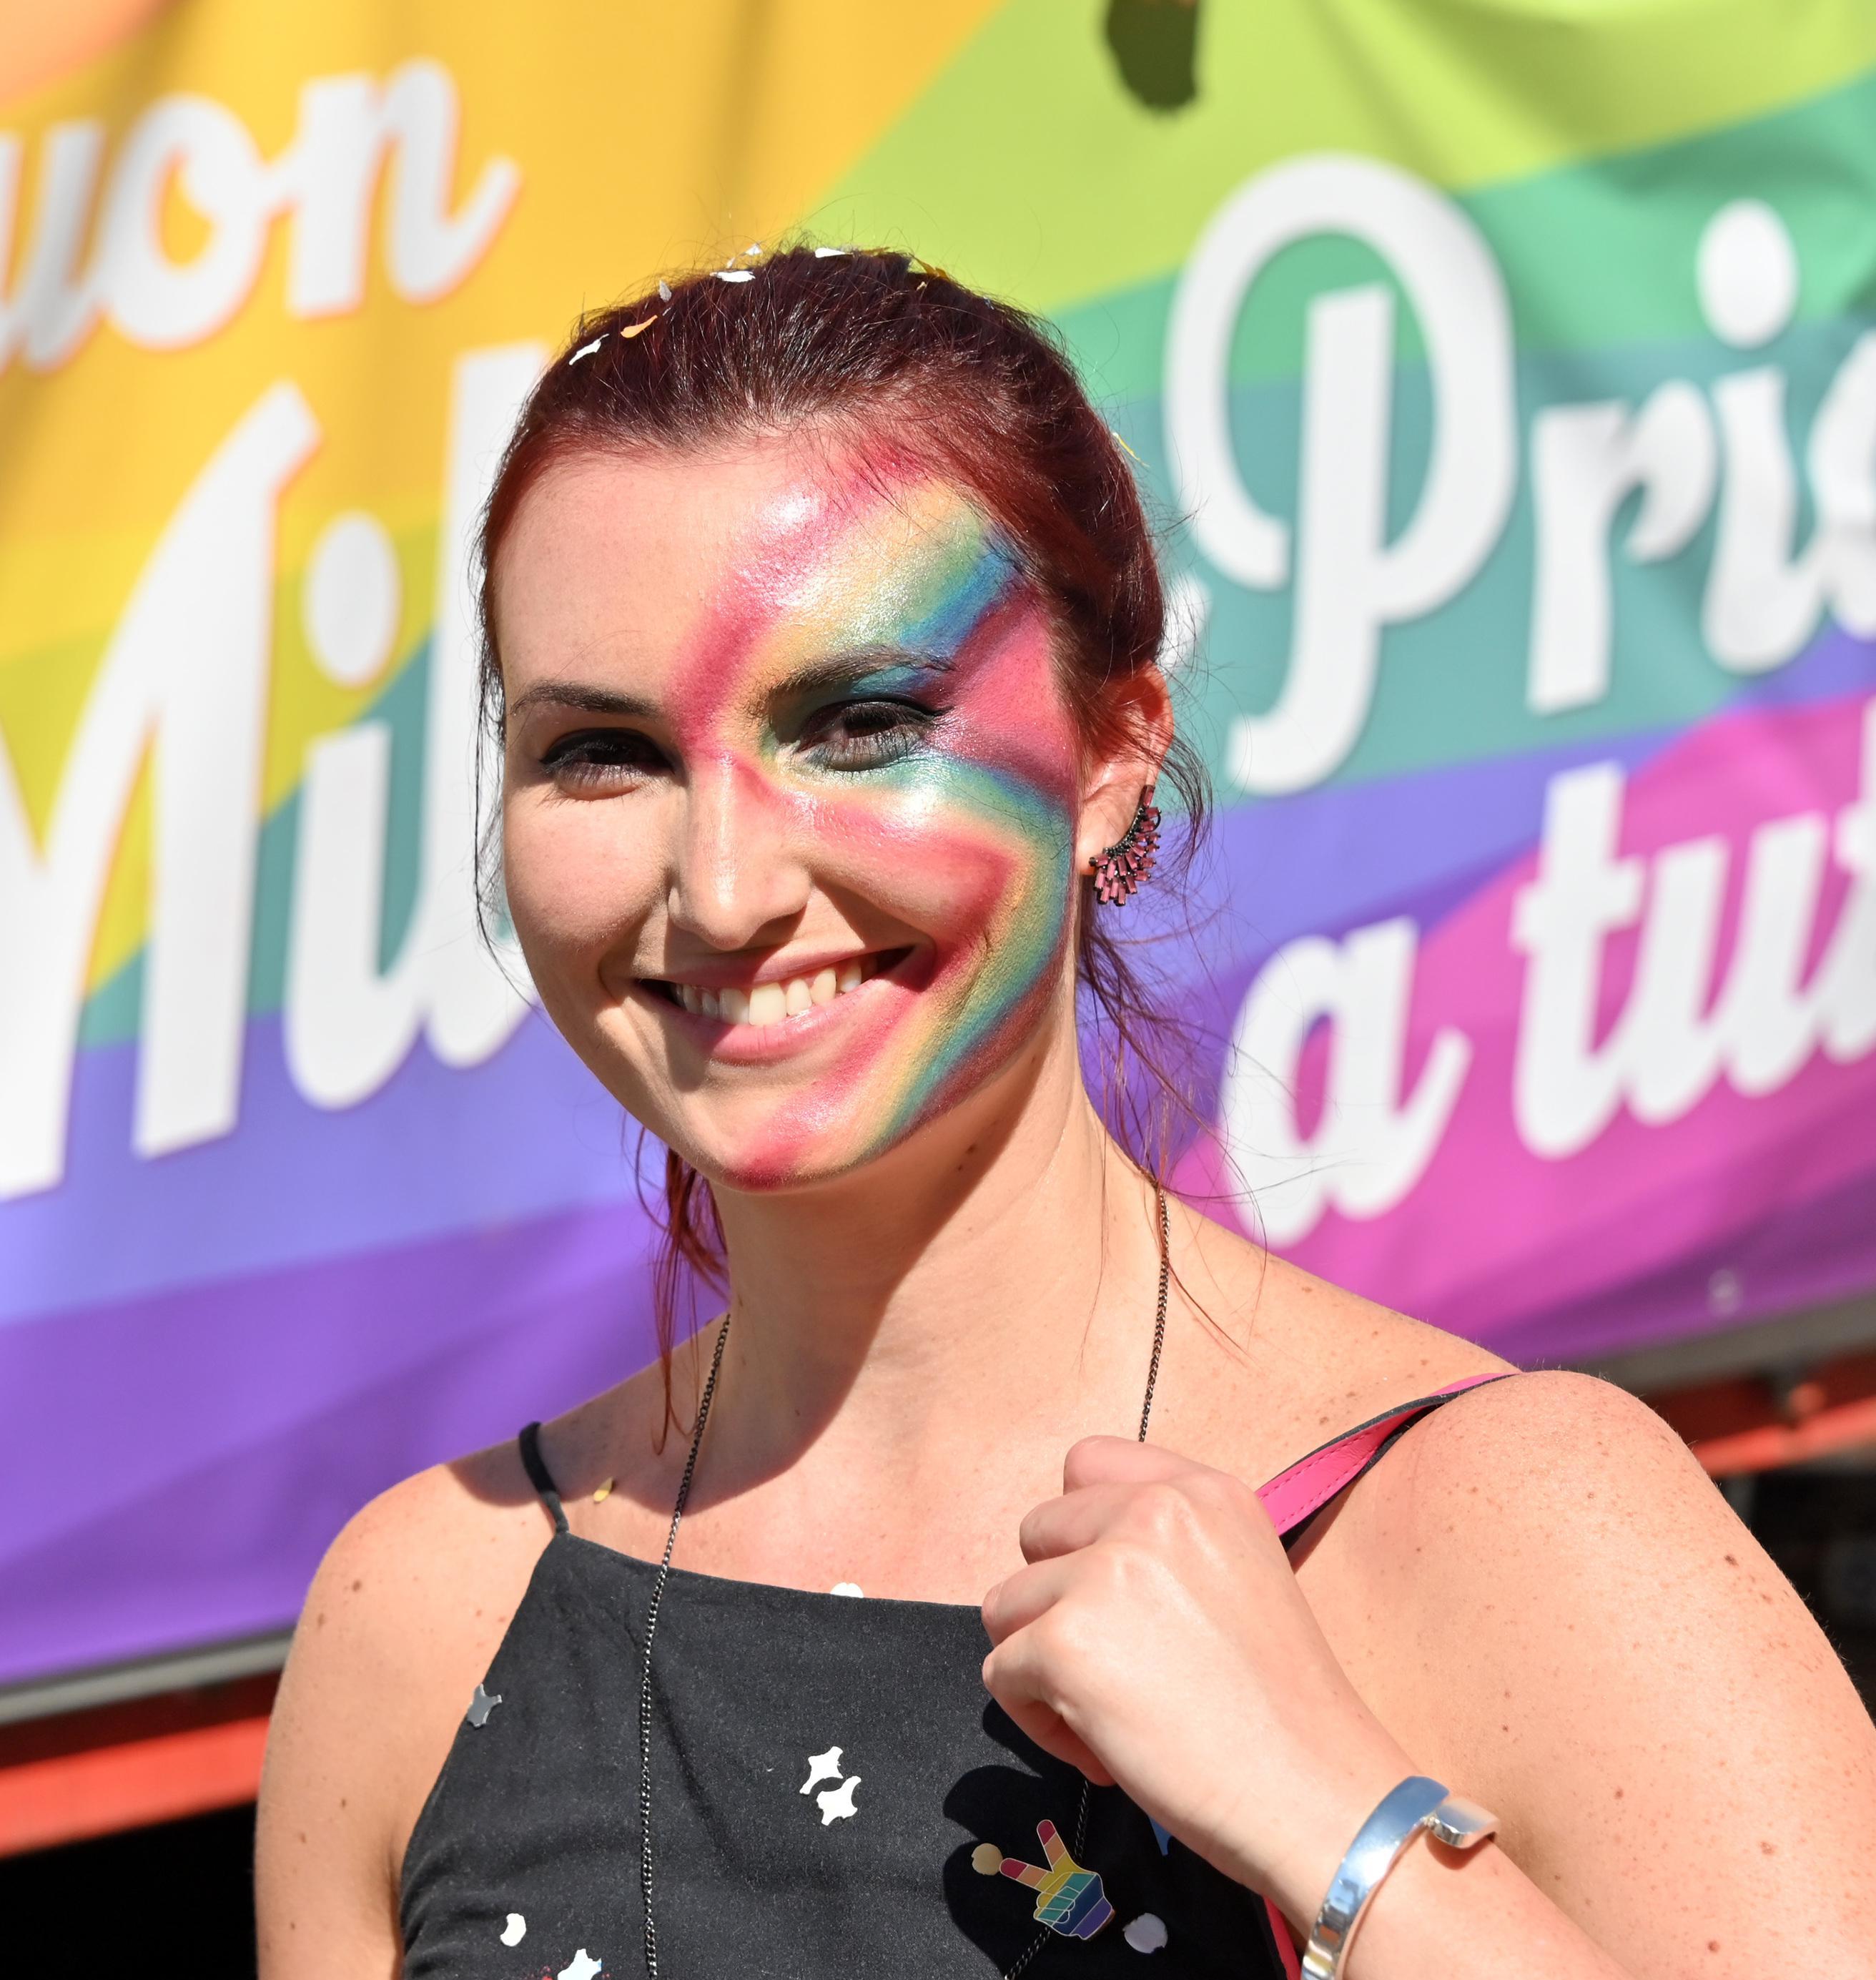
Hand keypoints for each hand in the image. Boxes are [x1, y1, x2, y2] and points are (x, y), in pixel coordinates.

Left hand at [980, 1437, 1416, 1922]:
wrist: (1316, 1794)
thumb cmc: (1285, 1712)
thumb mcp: (1242, 1577)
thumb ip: (1166, 1549)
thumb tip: (1075, 1566)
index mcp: (1202, 1492)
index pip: (1087, 1463)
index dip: (1081, 1533)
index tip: (1112, 1593)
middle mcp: (1151, 1512)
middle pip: (1035, 1533)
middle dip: (1057, 1603)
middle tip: (1116, 1670)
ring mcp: (1104, 1573)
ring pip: (1008, 1605)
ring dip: (1042, 1666)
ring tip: (1110, 1717)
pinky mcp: (1065, 1642)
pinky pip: (1002, 1673)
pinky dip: (1038, 1721)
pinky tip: (1104, 1750)